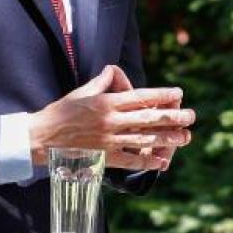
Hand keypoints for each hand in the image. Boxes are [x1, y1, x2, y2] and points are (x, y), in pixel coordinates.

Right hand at [29, 65, 194, 171]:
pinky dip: (148, 162)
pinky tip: (163, 162)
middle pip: (149, 118)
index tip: (179, 94)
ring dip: (168, 139)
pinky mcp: (104, 157)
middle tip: (191, 117)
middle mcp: (111, 120)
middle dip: (173, 118)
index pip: (141, 97)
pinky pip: (131, 160)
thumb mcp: (83, 91)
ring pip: (145, 139)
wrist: (41, 137)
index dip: (162, 95)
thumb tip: (114, 70)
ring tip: (185, 137)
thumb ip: (103, 82)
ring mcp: (109, 140)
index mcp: (107, 102)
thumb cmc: (61, 112)